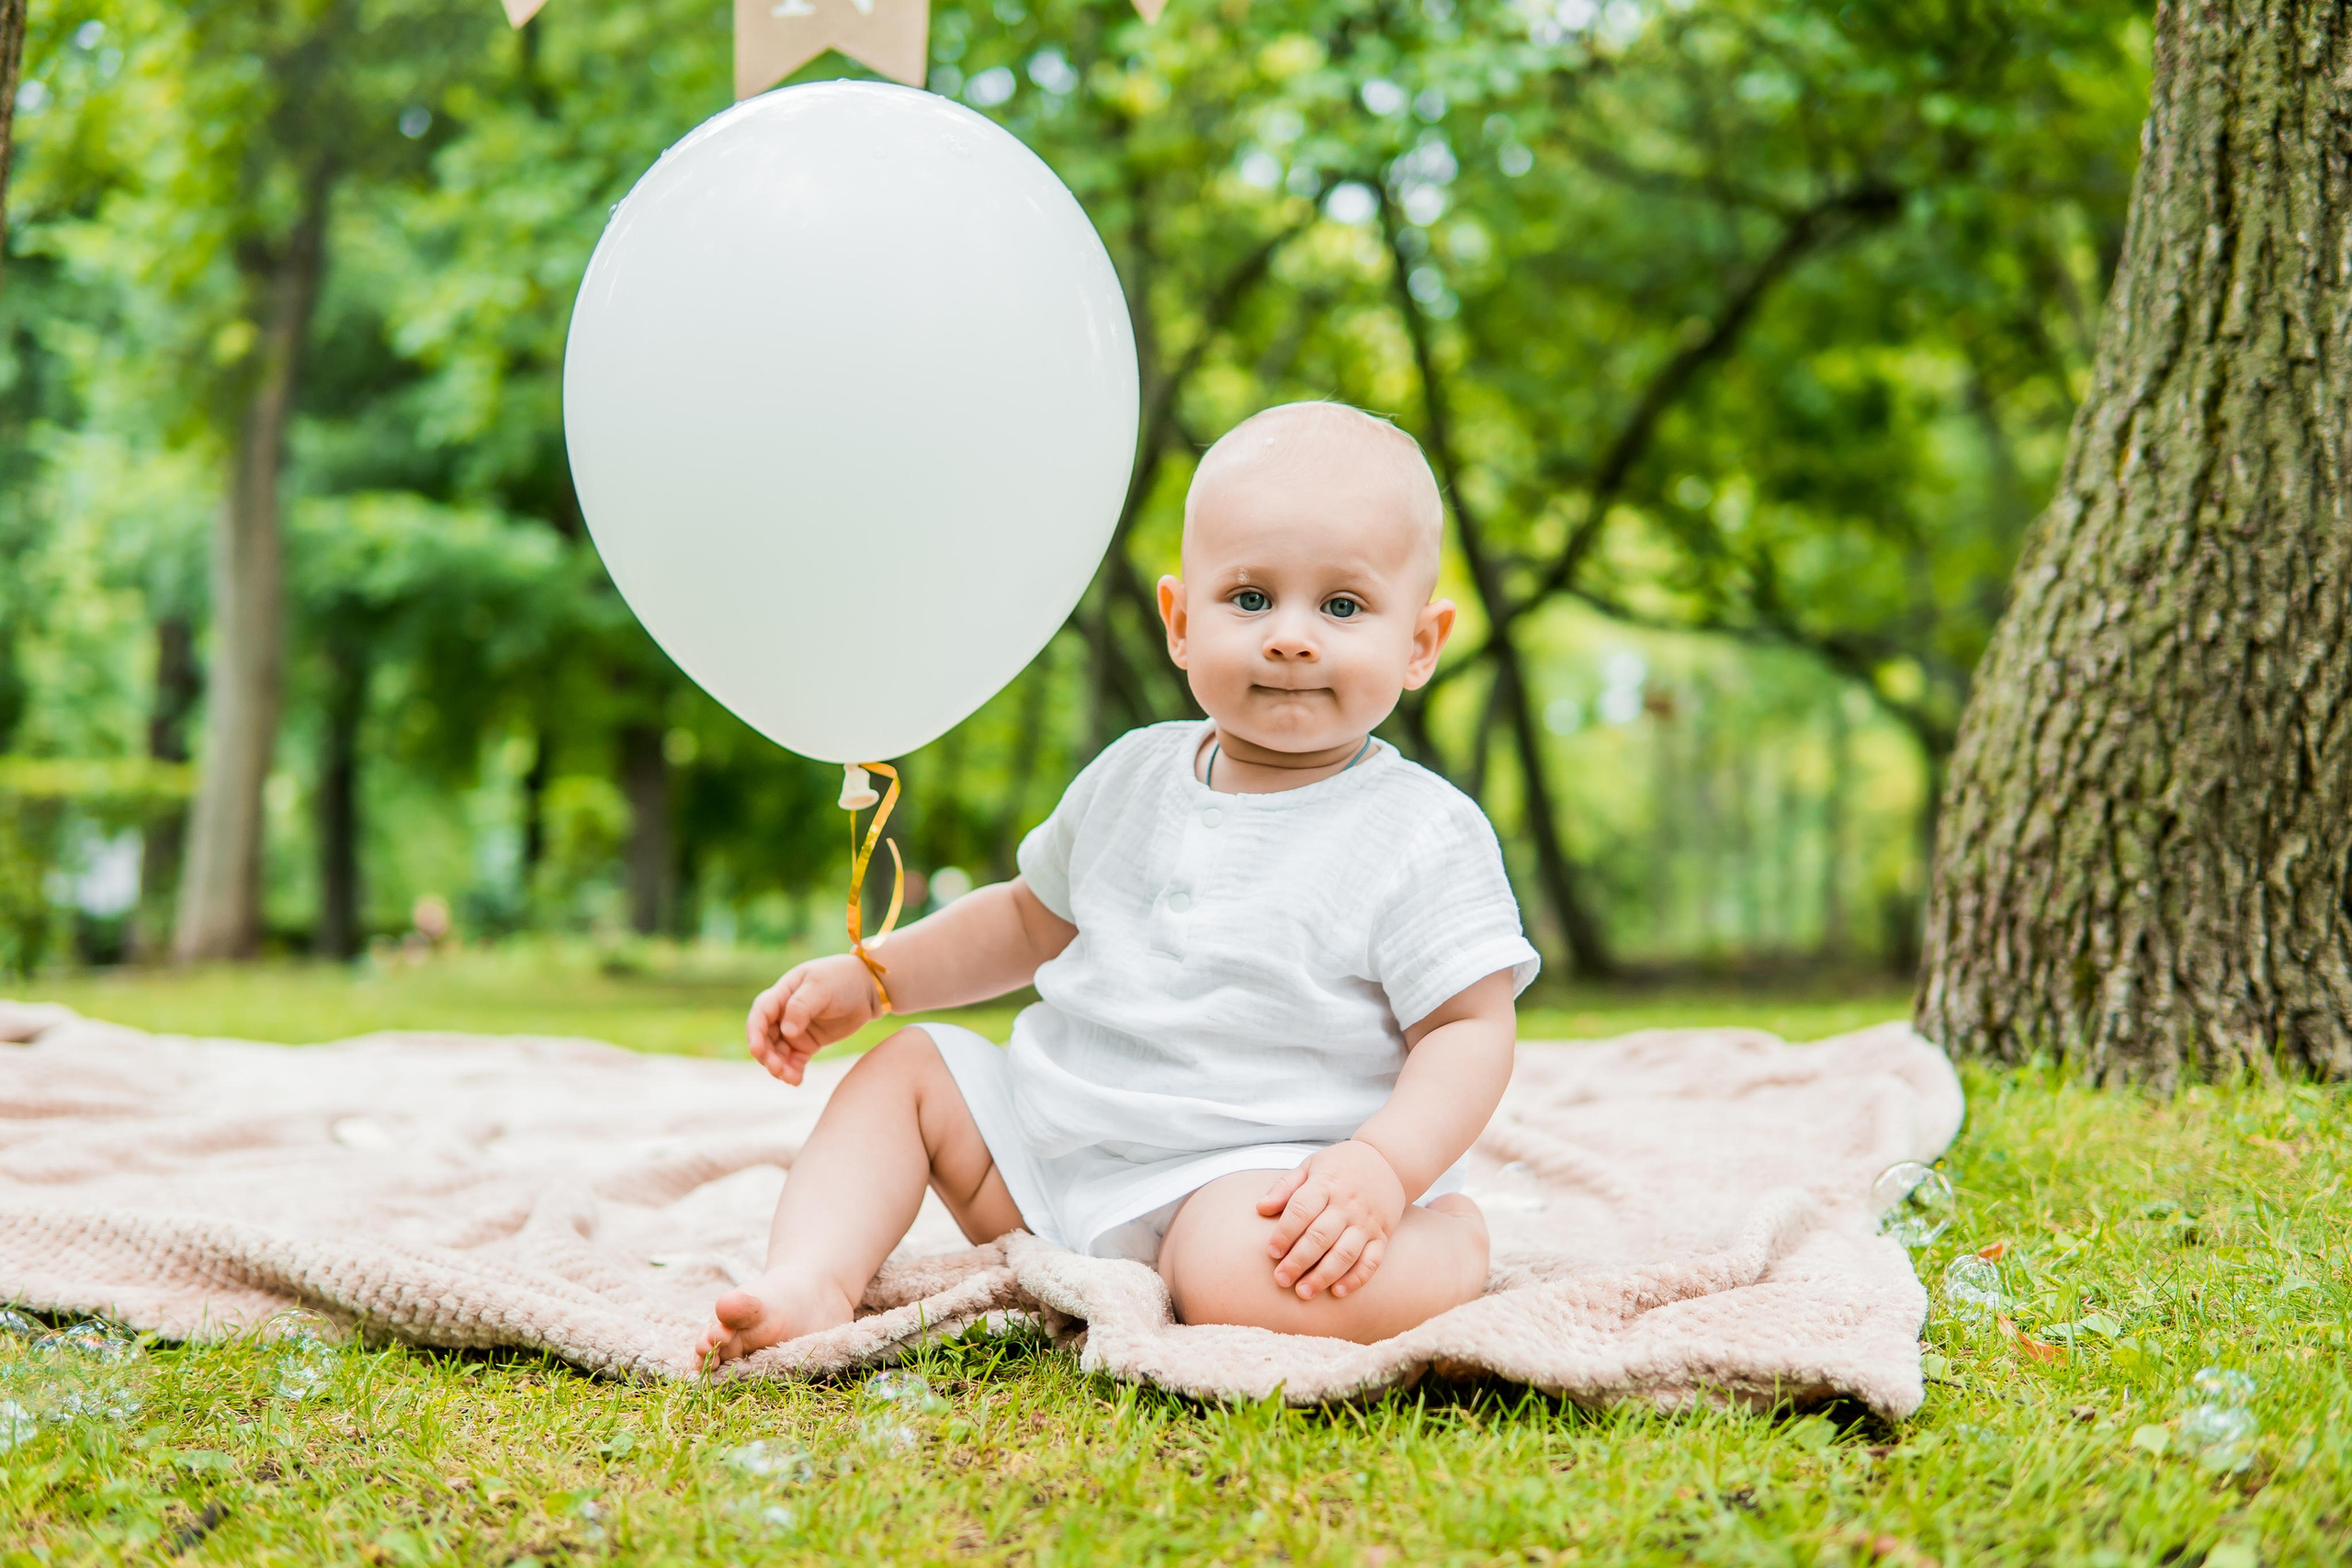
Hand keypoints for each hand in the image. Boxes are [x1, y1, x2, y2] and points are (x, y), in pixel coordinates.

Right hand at [745, 954, 882, 1084]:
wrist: (866, 988)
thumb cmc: (841, 979)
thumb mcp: (821, 988)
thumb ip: (801, 1007)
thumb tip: (787, 1032)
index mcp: (781, 994)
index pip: (760, 1014)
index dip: (754, 1033)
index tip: (757, 1050)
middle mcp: (783, 1014)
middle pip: (765, 1038)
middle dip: (767, 1055)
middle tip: (777, 1069)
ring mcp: (795, 1030)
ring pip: (778, 1053)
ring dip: (779, 1067)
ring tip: (790, 1078)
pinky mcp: (808, 1044)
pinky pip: (795, 1061)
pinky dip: (793, 1071)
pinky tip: (796, 1081)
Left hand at [1255, 1140, 1406, 1300]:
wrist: (1389, 1161)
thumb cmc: (1342, 1165)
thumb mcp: (1311, 1165)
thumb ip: (1285, 1187)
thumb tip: (1260, 1208)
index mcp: (1326, 1184)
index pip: (1301, 1210)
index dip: (1284, 1233)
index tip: (1270, 1252)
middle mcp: (1348, 1204)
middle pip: (1320, 1236)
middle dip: (1298, 1261)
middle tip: (1281, 1279)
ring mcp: (1367, 1222)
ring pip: (1345, 1254)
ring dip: (1323, 1276)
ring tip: (1303, 1292)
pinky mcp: (1383, 1236)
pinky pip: (1372, 1262)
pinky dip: (1356, 1279)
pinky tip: (1337, 1291)